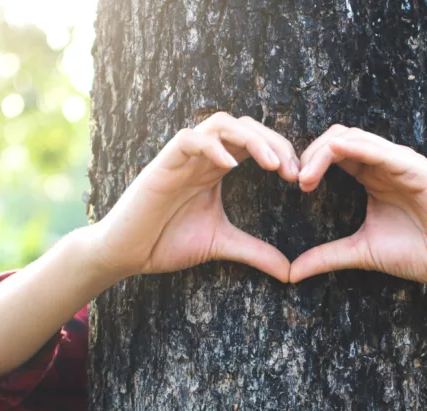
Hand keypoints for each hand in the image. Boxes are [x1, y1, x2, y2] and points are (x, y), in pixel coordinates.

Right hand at [89, 112, 299, 281]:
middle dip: (274, 142)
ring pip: (219, 124)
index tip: (300, 178)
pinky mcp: (162, 166)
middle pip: (244, 126)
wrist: (127, 254)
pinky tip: (231, 166)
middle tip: (293, 170)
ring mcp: (182, 158)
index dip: (281, 151)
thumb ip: (256, 252)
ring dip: (251, 139)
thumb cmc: (168, 242)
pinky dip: (212, 147)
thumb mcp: (222, 244)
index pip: (255, 142)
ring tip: (273, 165)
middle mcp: (203, 157)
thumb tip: (290, 271)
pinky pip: (188, 140)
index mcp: (217, 168)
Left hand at [290, 125, 426, 288]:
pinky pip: (380, 150)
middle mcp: (385, 164)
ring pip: (354, 138)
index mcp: (372, 176)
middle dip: (311, 154)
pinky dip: (354, 147)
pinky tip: (333, 155)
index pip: (334, 154)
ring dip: (324, 152)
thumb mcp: (362, 251)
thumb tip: (291, 272)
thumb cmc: (417, 254)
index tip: (295, 187)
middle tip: (295, 180)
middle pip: (338, 139)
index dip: (309, 164)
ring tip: (305, 178)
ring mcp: (401, 163)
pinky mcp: (417, 168)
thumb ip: (327, 256)